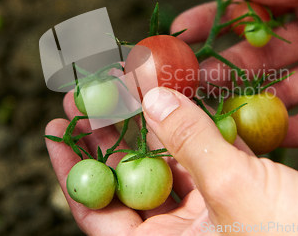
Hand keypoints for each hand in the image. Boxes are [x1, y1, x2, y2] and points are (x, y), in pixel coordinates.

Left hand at [46, 88, 297, 234]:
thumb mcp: (235, 195)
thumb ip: (190, 143)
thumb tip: (148, 98)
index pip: (100, 212)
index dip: (72, 170)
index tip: (55, 130)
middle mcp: (184, 224)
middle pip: (131, 172)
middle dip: (111, 131)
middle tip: (90, 91)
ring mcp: (213, 198)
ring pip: (170, 151)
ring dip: (152, 114)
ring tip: (129, 76)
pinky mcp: (242, 176)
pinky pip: (209, 141)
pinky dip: (197, 112)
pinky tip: (181, 83)